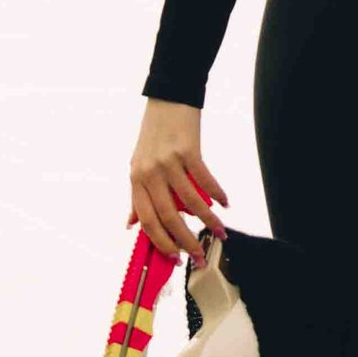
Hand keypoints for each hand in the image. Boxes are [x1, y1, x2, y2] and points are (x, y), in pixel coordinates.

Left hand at [129, 98, 228, 260]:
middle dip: (186, 241)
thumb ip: (137, 196)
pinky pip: (205, 180)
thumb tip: (132, 224)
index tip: (176, 258)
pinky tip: (225, 204)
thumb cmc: (154, 134)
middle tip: (200, 256)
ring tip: (220, 233)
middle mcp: (150, 173)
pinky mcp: (188, 150)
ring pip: (191, 202)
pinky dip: (218, 194)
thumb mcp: (139, 165)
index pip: (147, 221)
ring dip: (208, 221)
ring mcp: (169, 162)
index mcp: (136, 179)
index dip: (162, 243)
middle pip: (169, 217)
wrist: (169, 98)